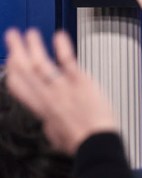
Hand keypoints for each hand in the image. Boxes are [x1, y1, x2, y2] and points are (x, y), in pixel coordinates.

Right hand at [3, 29, 117, 154]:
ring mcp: (63, 88)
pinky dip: (63, 47)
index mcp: (41, 110)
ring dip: (34, 46)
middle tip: (11, 37)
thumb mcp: (56, 137)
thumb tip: (48, 122)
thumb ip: (50, 124)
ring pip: (42, 64)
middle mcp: (48, 96)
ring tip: (29, 33)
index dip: (11, 72)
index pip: (18, 87)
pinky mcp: (81, 83)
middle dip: (17, 51)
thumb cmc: (80, 144)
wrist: (97, 143)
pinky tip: (59, 36)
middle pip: (26, 70)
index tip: (9, 61)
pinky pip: (68, 62)